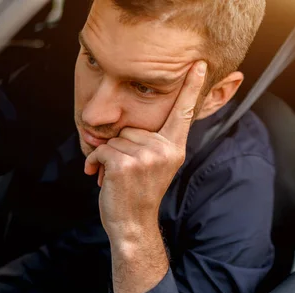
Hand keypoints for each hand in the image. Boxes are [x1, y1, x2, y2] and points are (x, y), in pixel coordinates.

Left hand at [84, 61, 206, 242]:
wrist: (132, 225)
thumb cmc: (139, 195)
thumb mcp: (155, 167)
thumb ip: (152, 144)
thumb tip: (128, 128)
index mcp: (175, 148)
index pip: (184, 113)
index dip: (191, 88)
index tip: (199, 64)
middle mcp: (165, 150)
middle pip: (131, 128)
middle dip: (121, 147)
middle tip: (126, 172)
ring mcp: (146, 157)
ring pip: (114, 139)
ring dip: (107, 157)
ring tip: (114, 177)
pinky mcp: (125, 164)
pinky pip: (101, 150)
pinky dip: (94, 163)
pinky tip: (98, 177)